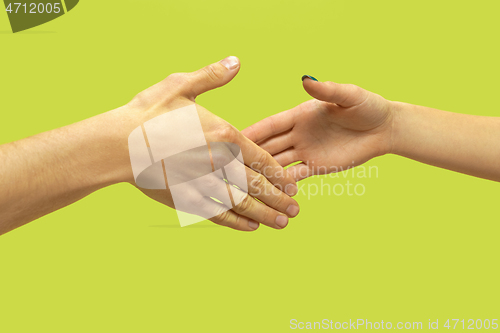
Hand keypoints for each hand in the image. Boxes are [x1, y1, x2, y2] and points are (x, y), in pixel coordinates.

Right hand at [120, 57, 298, 230]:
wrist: (116, 143)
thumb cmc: (148, 113)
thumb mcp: (180, 86)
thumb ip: (211, 76)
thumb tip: (236, 62)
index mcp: (222, 134)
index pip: (260, 157)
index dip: (278, 172)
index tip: (292, 183)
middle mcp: (218, 162)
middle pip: (257, 184)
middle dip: (279, 198)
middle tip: (295, 209)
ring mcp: (203, 183)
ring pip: (242, 203)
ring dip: (265, 214)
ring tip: (282, 222)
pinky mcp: (186, 199)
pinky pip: (218, 214)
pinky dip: (236, 222)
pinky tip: (250, 227)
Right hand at [242, 76, 393, 180]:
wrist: (384, 130)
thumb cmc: (368, 106)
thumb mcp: (349, 96)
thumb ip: (327, 90)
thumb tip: (305, 79)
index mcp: (299, 114)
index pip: (270, 125)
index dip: (251, 132)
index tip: (231, 139)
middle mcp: (297, 133)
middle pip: (268, 146)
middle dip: (249, 155)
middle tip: (228, 166)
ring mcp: (304, 151)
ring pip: (277, 163)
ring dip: (261, 172)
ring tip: (242, 183)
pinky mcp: (315, 166)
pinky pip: (294, 177)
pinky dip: (282, 184)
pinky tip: (268, 193)